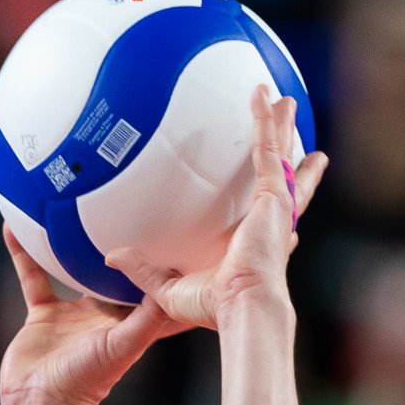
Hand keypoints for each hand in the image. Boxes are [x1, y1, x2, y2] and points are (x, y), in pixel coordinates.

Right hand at [0, 224, 183, 404]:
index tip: (170, 229)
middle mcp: (102, 315)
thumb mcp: (124, 345)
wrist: (39, 402)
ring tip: (70, 206)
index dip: (159, 261)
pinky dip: (23, 253)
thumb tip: (169, 283)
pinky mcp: (42, 314)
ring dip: (71, 242)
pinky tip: (13, 227)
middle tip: (126, 204)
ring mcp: (72, 313)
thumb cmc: (85, 381)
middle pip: (114, 272)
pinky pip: (33, 276)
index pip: (148, 285)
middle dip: (121, 244)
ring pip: (72, 268)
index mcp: (128, 321)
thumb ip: (147, 316)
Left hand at [106, 86, 327, 330]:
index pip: (263, 214)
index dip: (274, 200)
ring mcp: (275, 207)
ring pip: (279, 156)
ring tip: (285, 101)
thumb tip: (113, 257)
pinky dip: (266, 122)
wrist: (242, 306)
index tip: (276, 190)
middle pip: (281, 177)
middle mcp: (269, 222)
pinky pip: (268, 150)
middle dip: (288, 152)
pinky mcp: (273, 196)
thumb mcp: (169, 288)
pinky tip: (264, 97)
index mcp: (251, 241)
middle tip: (290, 129)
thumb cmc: (214, 307)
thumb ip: (144, 270)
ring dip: (281, 126)